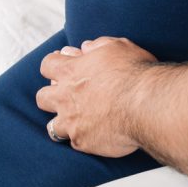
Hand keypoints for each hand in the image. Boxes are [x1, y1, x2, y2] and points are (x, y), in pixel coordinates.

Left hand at [37, 38, 157, 155]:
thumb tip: (85, 47)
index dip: (53, 65)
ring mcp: (72, 121)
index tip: (61, 65)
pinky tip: (95, 132)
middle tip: (67, 94)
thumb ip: (97, 45)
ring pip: (52, 126)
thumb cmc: (134, 72)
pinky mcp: (82, 141)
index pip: (47, 65)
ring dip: (63, 121)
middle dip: (51, 95)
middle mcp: (66, 96)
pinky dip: (83, 136)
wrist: (145, 103)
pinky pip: (74, 141)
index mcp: (72, 70)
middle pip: (42, 97)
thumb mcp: (118, 46)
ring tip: (78, 119)